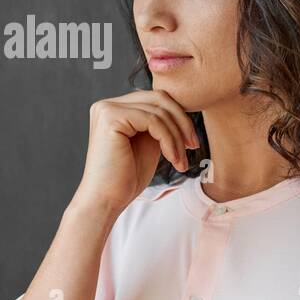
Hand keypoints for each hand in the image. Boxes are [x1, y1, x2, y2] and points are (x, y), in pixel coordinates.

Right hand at [72, 90, 199, 215]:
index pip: (155, 99)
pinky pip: (153, 121)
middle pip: (159, 98)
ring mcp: (107, 109)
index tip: (191, 143)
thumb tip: (181, 108)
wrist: (106, 201)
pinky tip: (173, 160)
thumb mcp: (148, 143)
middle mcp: (107, 104)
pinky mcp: (111, 118)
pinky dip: (169, 141)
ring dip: (177, 137)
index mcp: (114, 109)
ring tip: (181, 161)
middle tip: (193, 147)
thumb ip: (157, 123)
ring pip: (159, 111)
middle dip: (182, 122)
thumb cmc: (126, 178)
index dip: (179, 118)